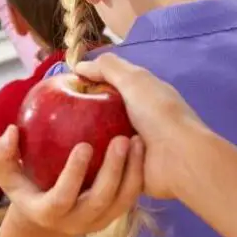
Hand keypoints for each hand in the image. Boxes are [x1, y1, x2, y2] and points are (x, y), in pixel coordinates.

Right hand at [0, 125, 143, 235]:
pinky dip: (138, 173)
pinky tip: (141, 146)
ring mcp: (100, 220)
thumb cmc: (27, 186)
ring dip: (132, 171)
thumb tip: (12, 132)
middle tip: (120, 139)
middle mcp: (77, 222)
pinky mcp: (115, 214)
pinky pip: (131, 196)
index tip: (84, 145)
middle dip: (112, 171)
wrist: (50, 213)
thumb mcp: (7, 174)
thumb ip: (2, 154)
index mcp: (49, 213)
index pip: (62, 198)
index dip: (73, 175)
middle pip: (100, 200)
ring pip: (122, 200)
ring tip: (136, 140)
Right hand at [75, 53, 207, 198]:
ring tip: (63, 140)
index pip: (107, 86)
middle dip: (81, 115)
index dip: (87, 85)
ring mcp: (130, 147)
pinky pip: (102, 165)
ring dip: (87, 140)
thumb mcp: (134, 80)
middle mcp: (135, 120)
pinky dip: (92, 162)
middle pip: (100, 114)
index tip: (62, 89)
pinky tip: (74, 160)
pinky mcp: (126, 170)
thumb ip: (108, 68)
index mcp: (140, 96)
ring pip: (98, 141)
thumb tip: (79, 66)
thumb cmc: (159, 114)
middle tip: (57, 118)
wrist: (179, 159)